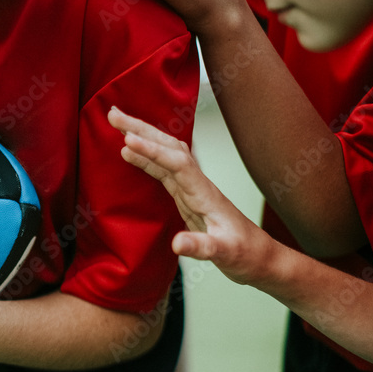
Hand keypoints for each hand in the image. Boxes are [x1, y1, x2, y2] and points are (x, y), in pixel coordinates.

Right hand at [107, 107, 282, 286]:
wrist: (258, 256)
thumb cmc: (244, 253)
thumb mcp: (224, 254)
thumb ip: (201, 247)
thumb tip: (177, 244)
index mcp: (204, 193)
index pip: (176, 163)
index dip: (152, 151)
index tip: (127, 141)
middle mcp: (197, 184)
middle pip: (168, 147)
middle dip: (141, 129)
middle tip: (113, 115)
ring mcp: (190, 188)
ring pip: (163, 153)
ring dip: (141, 136)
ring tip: (116, 122)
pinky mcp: (185, 196)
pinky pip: (161, 169)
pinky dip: (144, 157)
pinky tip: (129, 152)